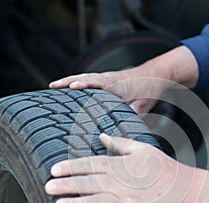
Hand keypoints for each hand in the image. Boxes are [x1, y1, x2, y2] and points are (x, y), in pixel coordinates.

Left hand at [45, 134, 208, 202]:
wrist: (184, 189)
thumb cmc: (163, 167)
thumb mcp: (142, 148)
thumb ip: (119, 142)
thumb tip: (101, 136)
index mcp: (120, 166)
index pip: (90, 164)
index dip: (71, 166)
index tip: (54, 169)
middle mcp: (120, 183)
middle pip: (88, 183)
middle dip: (66, 185)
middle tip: (47, 187)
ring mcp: (126, 201)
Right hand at [49, 46, 198, 114]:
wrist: (156, 75)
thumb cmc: (149, 88)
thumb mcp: (144, 103)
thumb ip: (131, 112)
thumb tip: (119, 122)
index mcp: (118, 84)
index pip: (98, 82)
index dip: (85, 84)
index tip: (72, 87)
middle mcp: (110, 78)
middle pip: (86, 77)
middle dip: (68, 81)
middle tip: (53, 86)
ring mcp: (107, 78)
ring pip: (85, 77)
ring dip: (69, 80)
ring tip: (54, 85)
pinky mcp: (107, 80)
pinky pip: (90, 80)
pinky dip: (78, 81)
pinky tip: (70, 87)